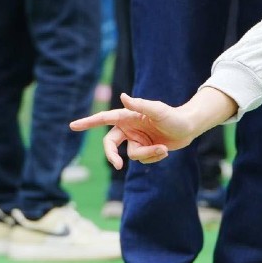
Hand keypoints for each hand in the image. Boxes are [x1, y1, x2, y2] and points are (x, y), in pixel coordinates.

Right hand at [71, 92, 204, 168]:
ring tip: (163, 148)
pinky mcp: (144, 149)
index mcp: (128, 116)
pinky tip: (164, 150)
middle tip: (118, 165)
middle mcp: (129, 128)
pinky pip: (143, 159)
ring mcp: (136, 139)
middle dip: (113, 155)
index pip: (103, 119)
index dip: (88, 122)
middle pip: (110, 144)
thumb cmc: (174, 116)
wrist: (189, 127)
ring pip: (132, 155)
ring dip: (148, 154)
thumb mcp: (158, 111)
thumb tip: (123, 97)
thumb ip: (140, 105)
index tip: (72, 126)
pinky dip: (154, 157)